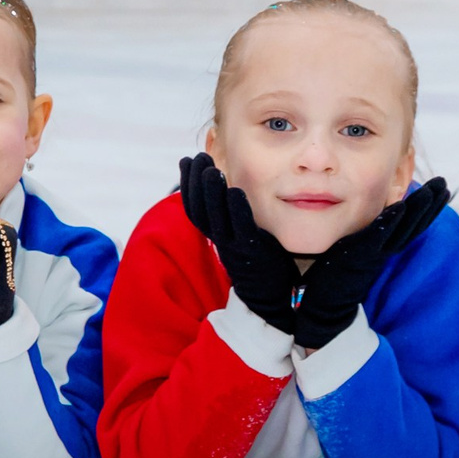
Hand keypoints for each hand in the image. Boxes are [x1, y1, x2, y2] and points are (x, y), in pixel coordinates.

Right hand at [178, 154, 298, 336]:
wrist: (270, 300)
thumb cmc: (262, 266)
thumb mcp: (244, 237)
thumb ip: (236, 218)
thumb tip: (233, 194)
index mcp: (217, 235)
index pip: (195, 206)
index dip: (189, 183)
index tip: (188, 161)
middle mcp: (220, 240)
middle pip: (199, 207)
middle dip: (194, 180)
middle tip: (195, 157)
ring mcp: (233, 246)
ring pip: (214, 215)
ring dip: (210, 190)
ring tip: (208, 167)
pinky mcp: (249, 252)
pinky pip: (239, 228)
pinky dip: (235, 208)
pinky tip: (234, 189)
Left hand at [294, 178, 450, 350]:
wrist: (324, 311)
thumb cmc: (333, 283)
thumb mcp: (351, 255)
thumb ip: (363, 242)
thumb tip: (363, 225)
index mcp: (381, 250)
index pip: (408, 227)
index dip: (425, 210)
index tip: (439, 192)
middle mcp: (383, 251)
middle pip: (412, 224)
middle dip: (429, 204)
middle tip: (444, 183)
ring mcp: (374, 253)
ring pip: (403, 227)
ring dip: (419, 208)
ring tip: (435, 189)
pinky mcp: (361, 256)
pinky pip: (379, 236)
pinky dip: (391, 222)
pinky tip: (400, 206)